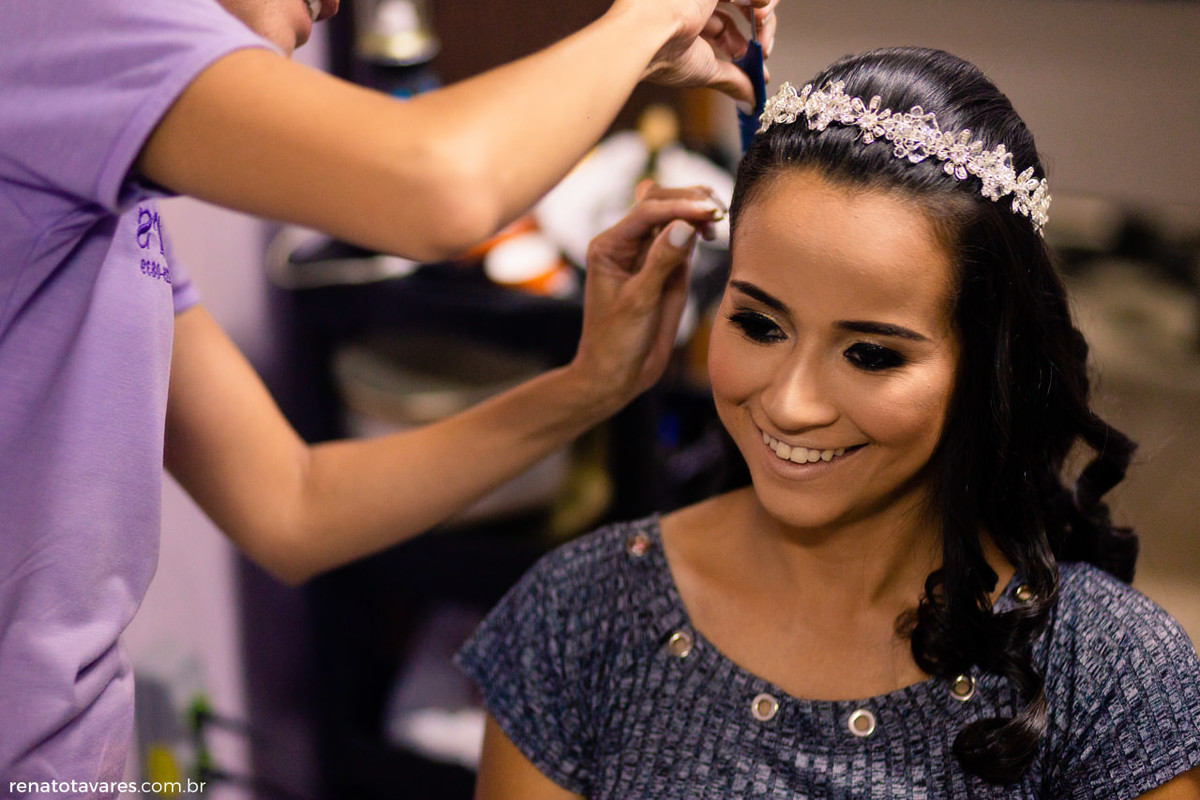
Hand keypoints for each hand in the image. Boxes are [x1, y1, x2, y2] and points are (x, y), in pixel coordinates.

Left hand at [569, 183, 725, 409]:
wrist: (617, 374)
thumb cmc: (616, 341)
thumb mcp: (639, 302)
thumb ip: (661, 263)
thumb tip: (685, 225)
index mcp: (609, 246)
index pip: (646, 212)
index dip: (678, 206)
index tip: (708, 209)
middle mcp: (627, 243)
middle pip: (659, 203)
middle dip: (688, 201)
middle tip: (717, 211)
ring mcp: (647, 253)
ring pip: (673, 215)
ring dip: (696, 209)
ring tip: (718, 219)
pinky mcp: (666, 267)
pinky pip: (683, 237)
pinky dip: (699, 229)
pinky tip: (712, 233)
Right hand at [639, 0, 779, 104]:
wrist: (647, 33)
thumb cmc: (661, 53)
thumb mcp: (705, 70)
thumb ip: (732, 79)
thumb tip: (751, 98)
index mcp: (688, 21)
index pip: (725, 28)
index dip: (745, 45)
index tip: (758, 60)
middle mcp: (696, 1)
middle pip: (740, 8)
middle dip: (759, 30)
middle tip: (763, 48)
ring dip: (763, 12)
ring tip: (761, 23)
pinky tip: (760, 7)